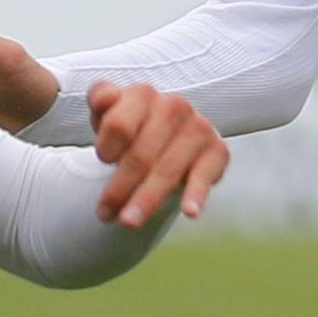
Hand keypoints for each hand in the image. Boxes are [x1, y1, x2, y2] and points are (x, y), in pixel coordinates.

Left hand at [86, 80, 226, 228]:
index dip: (106, 149)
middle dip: (120, 188)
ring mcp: (198, 128)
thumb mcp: (106, 112)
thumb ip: (99, 98)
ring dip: (147, 199)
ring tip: (129, 222)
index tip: (101, 162)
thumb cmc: (130, 127)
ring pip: (167, 169)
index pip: (119, 125)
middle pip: (141, 154)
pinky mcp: (218, 150)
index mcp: (143, 94)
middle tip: (104, 214)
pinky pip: (205, 175)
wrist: (166, 135)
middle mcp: (174, 106)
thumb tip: (107, 99)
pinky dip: (197, 194)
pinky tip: (189, 212)